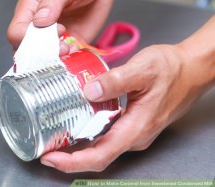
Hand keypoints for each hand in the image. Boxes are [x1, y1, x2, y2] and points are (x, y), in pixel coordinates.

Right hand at [7, 0, 112, 52]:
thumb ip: (50, 4)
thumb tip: (39, 21)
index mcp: (30, 10)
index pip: (17, 32)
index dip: (26, 41)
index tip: (44, 38)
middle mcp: (38, 27)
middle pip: (27, 50)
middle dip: (42, 53)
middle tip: (59, 45)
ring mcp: (52, 39)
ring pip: (44, 58)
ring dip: (56, 58)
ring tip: (68, 47)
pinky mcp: (67, 45)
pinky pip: (63, 58)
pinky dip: (69, 58)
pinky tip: (75, 48)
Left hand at [40, 41, 214, 172]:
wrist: (190, 70)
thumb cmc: (171, 70)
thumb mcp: (143, 69)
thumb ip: (116, 81)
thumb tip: (89, 91)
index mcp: (136, 128)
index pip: (101, 156)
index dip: (73, 162)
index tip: (51, 159)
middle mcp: (134, 135)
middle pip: (98, 155)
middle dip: (70, 157)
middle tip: (46, 149)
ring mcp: (134, 131)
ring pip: (102, 147)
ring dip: (78, 147)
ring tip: (56, 139)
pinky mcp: (133, 124)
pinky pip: (108, 136)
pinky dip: (90, 136)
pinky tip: (79, 125)